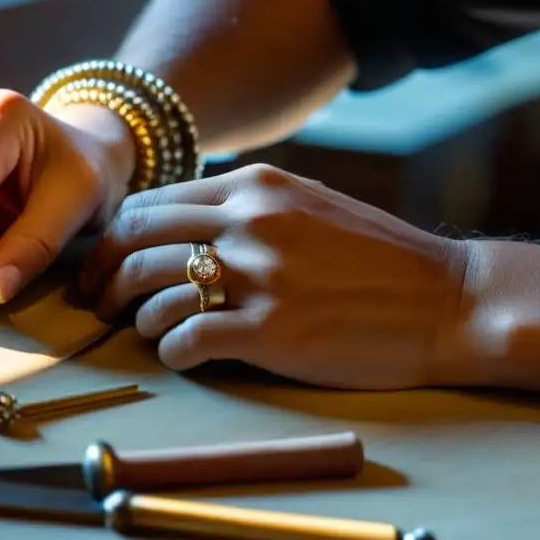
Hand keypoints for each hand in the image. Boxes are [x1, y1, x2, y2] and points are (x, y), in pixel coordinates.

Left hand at [77, 163, 470, 389]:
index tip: (100, 264)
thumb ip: (238, 205)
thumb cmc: (372, 256)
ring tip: (143, 329)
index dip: (111, 238)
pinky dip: (170, 350)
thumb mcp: (302, 203)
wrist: (445, 299)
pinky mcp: (272, 331)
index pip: (147, 204)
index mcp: (251, 186)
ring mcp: (259, 276)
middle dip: (103, 275)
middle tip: (95, 302)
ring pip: (153, 291)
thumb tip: (170, 224)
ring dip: (136, 316)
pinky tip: (179, 354)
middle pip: (136, 242)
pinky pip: (187, 339)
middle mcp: (248, 221)